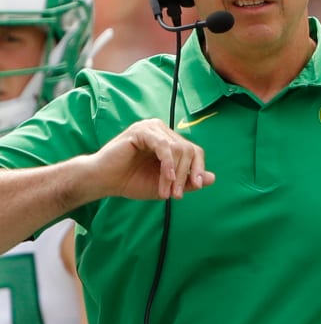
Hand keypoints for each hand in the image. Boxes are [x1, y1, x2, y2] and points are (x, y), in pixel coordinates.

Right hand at [82, 119, 214, 201]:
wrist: (104, 182)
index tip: (197, 186)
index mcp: (170, 141)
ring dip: (175, 174)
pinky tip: (167, 177)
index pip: (194, 151)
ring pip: (178, 149)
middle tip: (176, 195)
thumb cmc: (132, 181)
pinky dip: (168, 163)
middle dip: (185, 175)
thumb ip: (188, 181)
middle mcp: (162, 131)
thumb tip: (212, 178)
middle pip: (188, 150)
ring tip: (168, 191)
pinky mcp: (140, 130)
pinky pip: (163, 145)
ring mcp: (152, 128)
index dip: (198, 168)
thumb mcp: (167, 185)